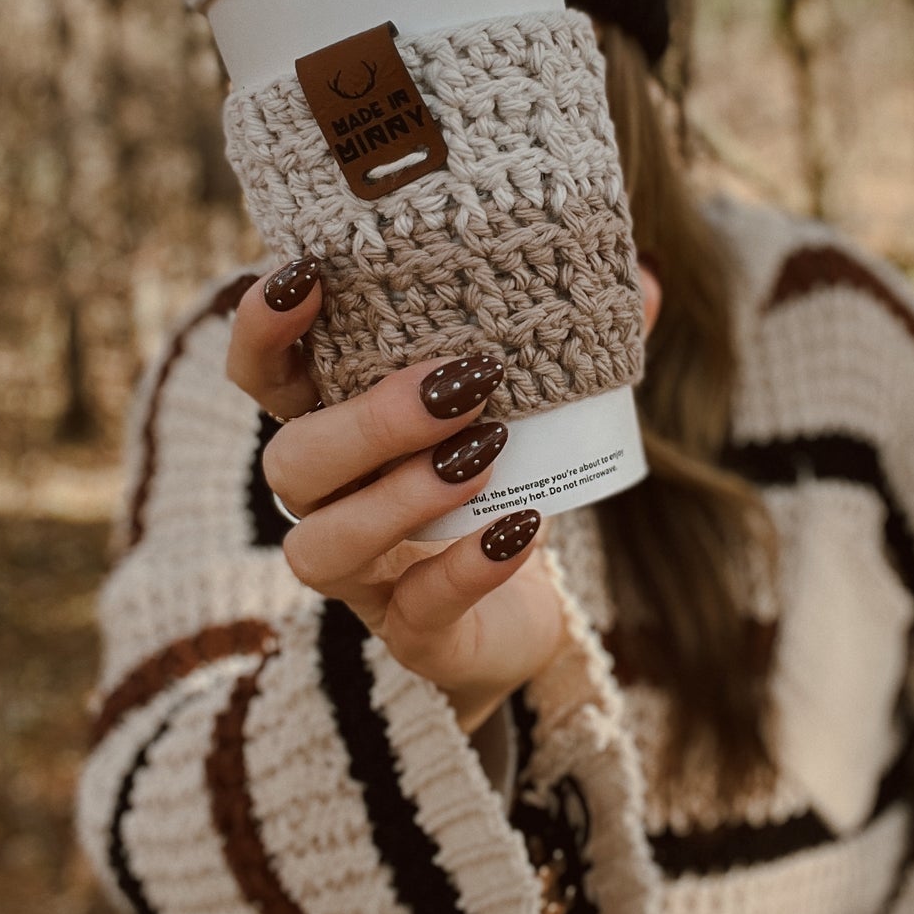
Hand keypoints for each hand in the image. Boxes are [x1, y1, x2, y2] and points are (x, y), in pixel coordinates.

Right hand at [226, 260, 564, 735]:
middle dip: (368, 422)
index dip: (264, 330)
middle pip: (289, 462)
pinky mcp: (409, 637)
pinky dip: (465, 568)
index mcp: (337, 427)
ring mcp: (361, 578)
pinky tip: (518, 529)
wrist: (519, 621)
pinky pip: (415, 610)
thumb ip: (577, 345)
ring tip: (485, 455)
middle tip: (461, 387)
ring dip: (401, 496)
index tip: (308, 276)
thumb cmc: (506, 489)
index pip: (264, 377)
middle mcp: (328, 503)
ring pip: (322, 545)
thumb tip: (650, 283)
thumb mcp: (533, 412)